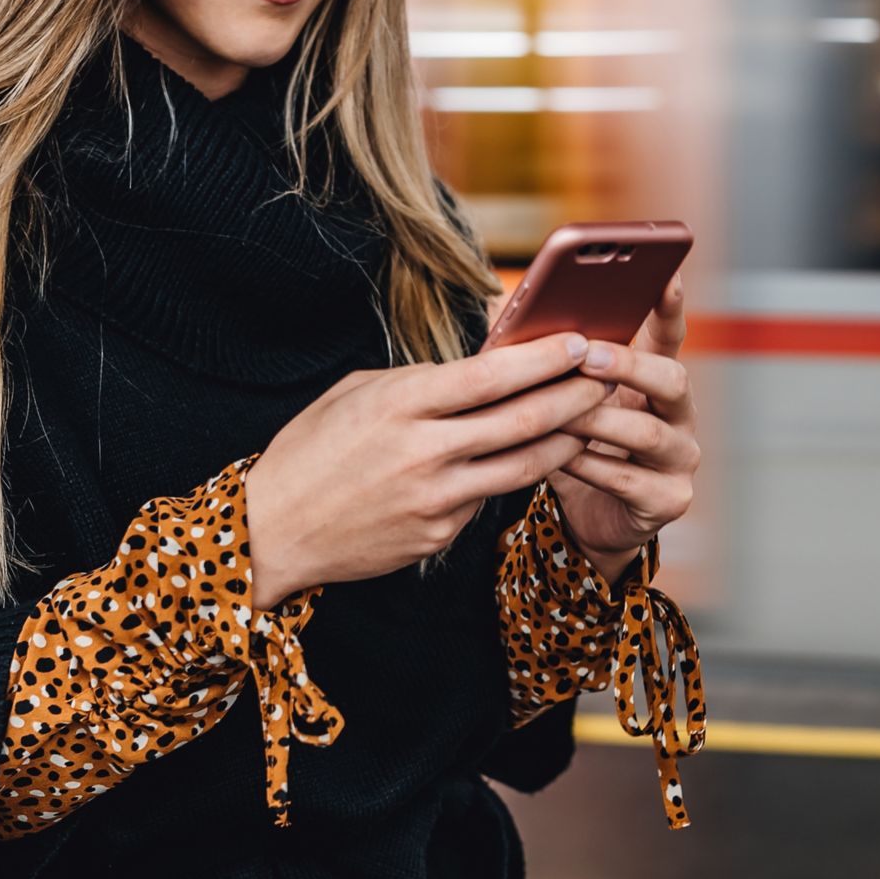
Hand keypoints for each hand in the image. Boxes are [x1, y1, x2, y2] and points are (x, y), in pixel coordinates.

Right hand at [237, 332, 607, 603]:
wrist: (271, 532)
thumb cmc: (310, 450)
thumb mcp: (356, 393)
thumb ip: (419, 380)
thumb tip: (478, 369)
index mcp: (401, 404)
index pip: (492, 375)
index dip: (545, 358)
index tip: (579, 342)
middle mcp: (424, 452)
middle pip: (523, 420)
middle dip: (575, 396)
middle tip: (608, 376)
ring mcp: (434, 499)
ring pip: (524, 466)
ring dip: (567, 440)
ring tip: (593, 418)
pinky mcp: (438, 536)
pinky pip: (487, 500)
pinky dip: (512, 476)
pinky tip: (532, 459)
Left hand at [546, 274, 699, 564]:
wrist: (584, 518)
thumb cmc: (572, 441)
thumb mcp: (562, 396)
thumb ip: (547, 356)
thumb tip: (504, 307)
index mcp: (655, 378)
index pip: (669, 334)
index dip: (670, 306)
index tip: (666, 274)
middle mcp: (679, 414)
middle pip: (672, 378)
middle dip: (629, 365)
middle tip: (587, 356)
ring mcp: (680, 458)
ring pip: (649, 432)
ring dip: (600, 419)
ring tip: (562, 411)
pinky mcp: (668, 499)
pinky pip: (629, 479)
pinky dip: (592, 466)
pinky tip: (561, 455)